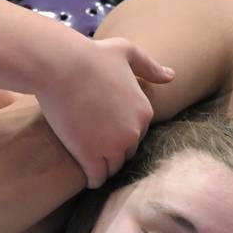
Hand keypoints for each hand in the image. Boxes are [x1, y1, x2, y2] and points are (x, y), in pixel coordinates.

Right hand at [37, 36, 173, 186]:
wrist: (61, 65)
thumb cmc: (91, 55)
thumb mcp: (126, 52)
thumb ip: (149, 66)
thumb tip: (171, 76)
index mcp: (144, 112)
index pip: (137, 134)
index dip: (119, 133)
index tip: (104, 129)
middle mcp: (134, 132)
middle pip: (126, 153)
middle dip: (113, 150)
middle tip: (94, 145)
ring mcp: (113, 147)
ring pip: (112, 168)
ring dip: (102, 166)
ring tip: (89, 161)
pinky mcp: (92, 157)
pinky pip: (97, 179)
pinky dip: (92, 180)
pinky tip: (85, 176)